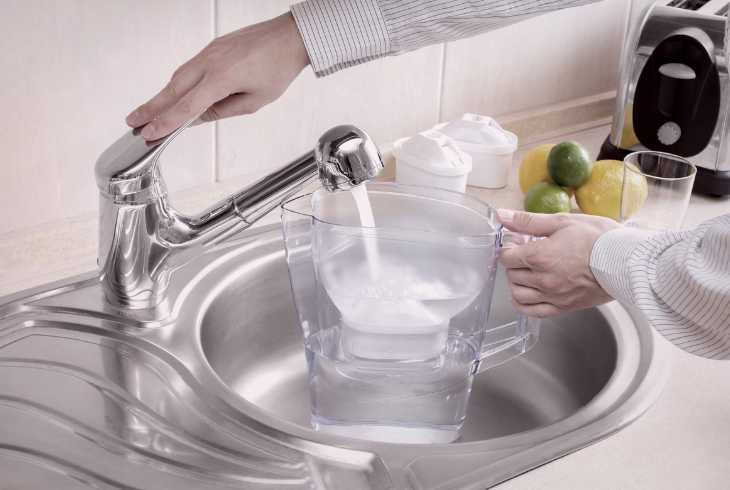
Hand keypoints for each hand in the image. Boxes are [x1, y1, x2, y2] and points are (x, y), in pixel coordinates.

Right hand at [126, 12, 308, 139]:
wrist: (290, 38)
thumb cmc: (278, 68)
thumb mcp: (255, 101)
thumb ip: (224, 110)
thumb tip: (199, 117)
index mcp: (222, 79)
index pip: (187, 107)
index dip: (166, 122)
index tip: (149, 132)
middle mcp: (210, 63)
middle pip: (173, 90)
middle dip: (151, 108)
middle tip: (133, 122)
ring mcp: (209, 53)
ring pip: (179, 77)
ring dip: (162, 96)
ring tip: (148, 112)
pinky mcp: (212, 48)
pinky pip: (189, 68)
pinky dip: (178, 83)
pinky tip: (173, 95)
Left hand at [497, 209, 619, 317]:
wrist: (627, 261)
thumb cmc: (600, 239)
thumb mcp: (562, 221)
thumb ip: (528, 221)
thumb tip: (503, 216)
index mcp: (540, 256)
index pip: (506, 256)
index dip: (510, 246)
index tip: (520, 241)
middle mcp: (543, 279)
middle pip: (511, 274)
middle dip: (515, 262)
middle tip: (527, 253)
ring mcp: (552, 296)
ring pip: (517, 294)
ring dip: (517, 282)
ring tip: (528, 271)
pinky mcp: (562, 307)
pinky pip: (532, 311)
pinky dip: (523, 303)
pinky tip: (528, 293)